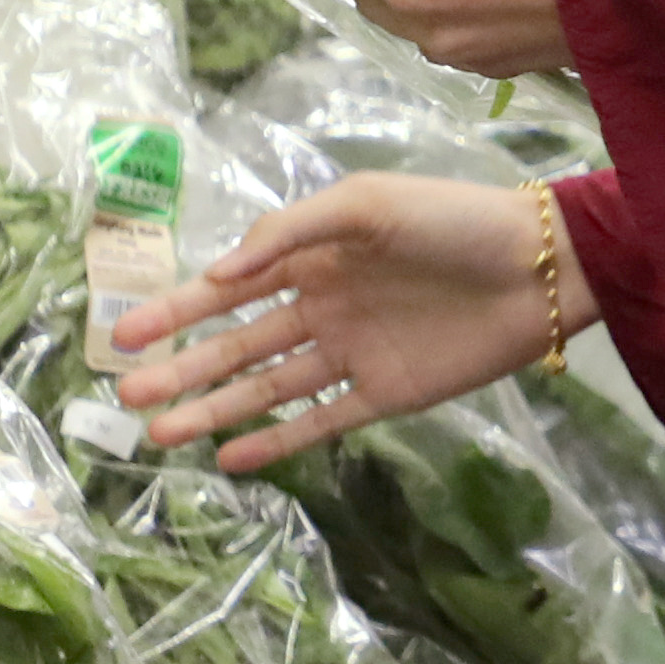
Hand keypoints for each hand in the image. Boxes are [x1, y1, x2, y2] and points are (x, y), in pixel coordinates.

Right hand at [113, 173, 568, 473]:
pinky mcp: (386, 393)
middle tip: (127, 395)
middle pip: (238, 345)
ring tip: (162, 434)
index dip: (177, 310)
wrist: (539, 267)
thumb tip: (216, 274)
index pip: (230, 289)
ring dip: (215, 409)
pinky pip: (321, 420)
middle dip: (182, 369)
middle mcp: (324, 306)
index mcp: (315, 257)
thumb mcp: (365, 205)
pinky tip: (232, 458)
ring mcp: (352, 352)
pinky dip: (277, 441)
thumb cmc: (453, 219)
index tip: (124, 335)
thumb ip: (289, 234)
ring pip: (267, 387)